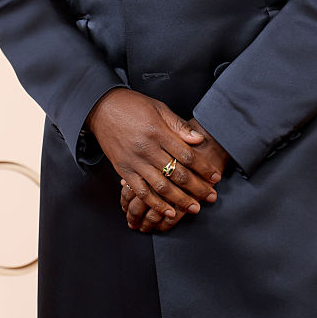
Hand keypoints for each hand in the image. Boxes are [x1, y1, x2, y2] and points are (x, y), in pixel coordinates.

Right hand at [86, 88, 223, 227]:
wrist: (101, 108)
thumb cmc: (132, 105)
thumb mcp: (158, 107)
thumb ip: (178, 125)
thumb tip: (198, 139)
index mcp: (157, 131)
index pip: (186, 154)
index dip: (203, 168)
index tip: (215, 176)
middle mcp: (146, 148)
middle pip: (177, 173)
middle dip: (197, 187)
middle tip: (211, 196)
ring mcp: (134, 162)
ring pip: (161, 187)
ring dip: (180, 200)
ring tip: (194, 208)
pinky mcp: (123, 170)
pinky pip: (141, 192)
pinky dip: (156, 204)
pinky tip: (169, 212)